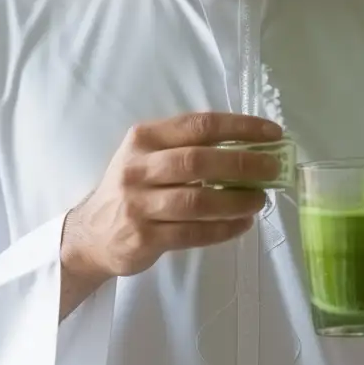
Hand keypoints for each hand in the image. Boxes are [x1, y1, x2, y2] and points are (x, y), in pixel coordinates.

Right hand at [59, 111, 284, 319]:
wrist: (90, 234)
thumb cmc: (134, 188)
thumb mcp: (150, 156)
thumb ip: (190, 147)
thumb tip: (252, 148)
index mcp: (145, 138)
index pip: (200, 125)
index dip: (241, 128)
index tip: (273, 134)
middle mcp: (138, 168)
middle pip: (199, 162)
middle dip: (243, 164)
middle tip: (273, 169)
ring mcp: (138, 205)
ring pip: (197, 202)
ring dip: (236, 201)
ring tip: (260, 200)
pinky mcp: (142, 238)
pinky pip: (192, 234)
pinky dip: (223, 229)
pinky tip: (243, 224)